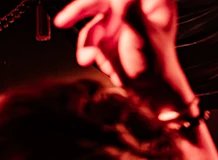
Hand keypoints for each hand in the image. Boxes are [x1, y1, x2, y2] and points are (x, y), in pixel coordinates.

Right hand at [55, 0, 191, 111]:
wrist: (150, 93)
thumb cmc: (155, 67)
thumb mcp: (142, 36)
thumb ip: (129, 11)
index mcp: (152, 2)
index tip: (87, 3)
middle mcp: (135, 8)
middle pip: (101, 2)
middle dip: (80, 13)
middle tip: (62, 21)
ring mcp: (121, 22)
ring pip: (93, 22)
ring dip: (86, 42)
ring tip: (87, 58)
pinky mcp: (109, 36)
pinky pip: (91, 37)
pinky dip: (89, 50)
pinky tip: (94, 59)